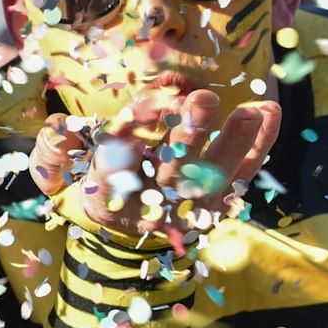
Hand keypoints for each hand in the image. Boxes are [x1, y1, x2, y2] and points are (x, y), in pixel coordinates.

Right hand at [31, 90, 282, 241]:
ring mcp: (188, 208)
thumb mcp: (68, 172)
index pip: (115, 170)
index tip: (135, 114)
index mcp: (110, 197)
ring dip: (233, 141)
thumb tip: (61, 126)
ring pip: (213, 176)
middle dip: (188, 135)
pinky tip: (269, 112)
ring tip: (251, 110)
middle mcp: (151, 206)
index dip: (124, 143)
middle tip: (201, 99)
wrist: (132, 228)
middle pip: (172, 173)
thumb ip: (57, 150)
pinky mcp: (216, 203)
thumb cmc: (102, 185)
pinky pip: (241, 175)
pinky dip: (258, 145)